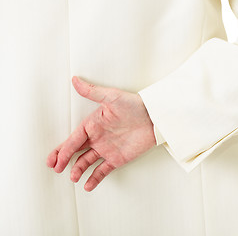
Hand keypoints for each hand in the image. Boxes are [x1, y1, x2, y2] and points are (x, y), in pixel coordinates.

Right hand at [46, 76, 155, 191]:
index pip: (73, 140)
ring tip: (73, 177)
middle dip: (64, 160)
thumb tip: (75, 80)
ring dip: (78, 170)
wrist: (155, 118)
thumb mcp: (112, 97)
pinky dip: (95, 178)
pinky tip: (87, 185)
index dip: (63, 150)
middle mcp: (97, 138)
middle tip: (55, 168)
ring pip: (86, 162)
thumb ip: (93, 92)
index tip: (55, 159)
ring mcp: (106, 149)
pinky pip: (103, 170)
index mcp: (92, 125)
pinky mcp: (117, 158)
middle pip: (75, 151)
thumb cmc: (135, 105)